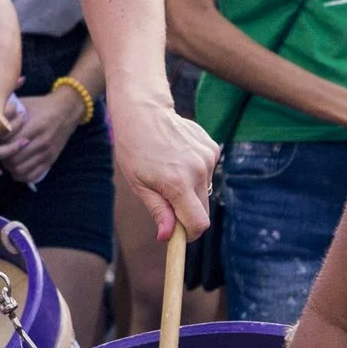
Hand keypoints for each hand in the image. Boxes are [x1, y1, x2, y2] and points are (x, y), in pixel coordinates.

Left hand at [0, 90, 80, 186]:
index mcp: (34, 126)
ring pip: (20, 169)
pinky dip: (21, 175)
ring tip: (6, 159)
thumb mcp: (24, 104)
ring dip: (10, 167)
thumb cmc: (41, 106)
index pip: (8, 142)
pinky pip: (32, 175)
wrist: (67, 110)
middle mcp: (41, 141)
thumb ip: (7, 113)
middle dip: (1, 157)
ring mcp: (47, 152)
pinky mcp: (51, 160)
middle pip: (12, 159)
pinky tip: (16, 167)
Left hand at [109, 92, 216, 242]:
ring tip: (170, 172)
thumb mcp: (138, 184)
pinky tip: (179, 158)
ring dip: (191, 191)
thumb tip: (167, 236)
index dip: (188, 233)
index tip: (178, 233)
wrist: (144, 111)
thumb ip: (158, 210)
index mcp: (178, 183)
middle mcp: (198, 171)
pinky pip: (207, 173)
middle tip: (167, 201)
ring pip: (205, 191)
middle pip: (203, 210)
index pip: (198, 224)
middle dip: (187, 213)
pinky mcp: (212, 149)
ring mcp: (208, 158)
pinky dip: (195, 173)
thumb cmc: (134, 148)